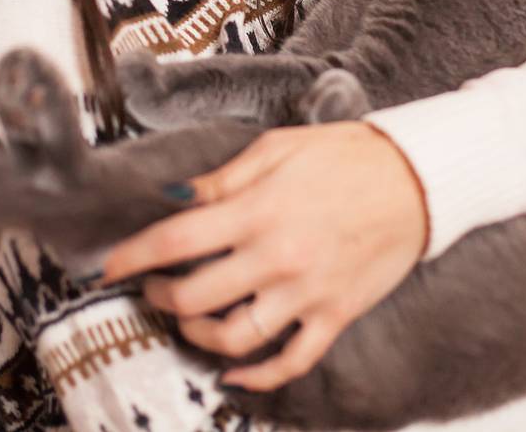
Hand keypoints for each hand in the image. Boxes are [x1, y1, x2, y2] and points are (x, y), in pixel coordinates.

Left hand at [99, 121, 426, 390]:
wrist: (418, 179)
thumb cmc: (345, 156)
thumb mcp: (277, 148)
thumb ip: (223, 179)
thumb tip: (173, 196)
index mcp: (257, 211)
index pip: (175, 240)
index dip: (131, 257)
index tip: (107, 266)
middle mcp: (276, 257)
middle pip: (194, 297)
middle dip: (160, 296)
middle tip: (152, 286)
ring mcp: (306, 292)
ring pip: (233, 338)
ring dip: (197, 335)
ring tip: (187, 319)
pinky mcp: (335, 315)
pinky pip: (291, 361)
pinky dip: (256, 376)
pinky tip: (233, 373)